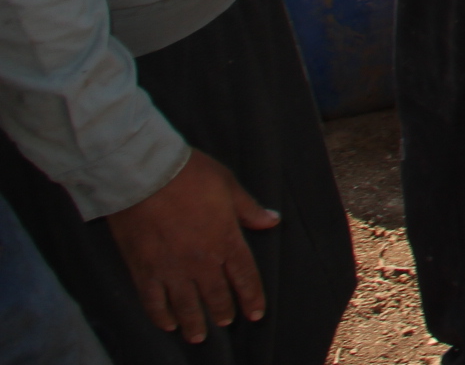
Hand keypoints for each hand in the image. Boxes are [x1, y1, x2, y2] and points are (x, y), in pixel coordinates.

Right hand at [106, 151, 277, 342]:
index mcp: (226, 240)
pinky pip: (154, 301)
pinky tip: (167, 324)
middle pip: (216, 295)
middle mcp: (201, 261)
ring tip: (198, 336)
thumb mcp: (228, 186)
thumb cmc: (190, 175)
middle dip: (223, 311)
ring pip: (186, 305)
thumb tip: (272, 220)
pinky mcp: (143, 270)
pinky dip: (161, 316)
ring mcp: (171, 269)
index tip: (256, 313)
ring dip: (194, 322)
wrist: (145, 176)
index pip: (244, 276)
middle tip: (227, 322)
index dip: (252, 296)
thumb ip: (249, 208)